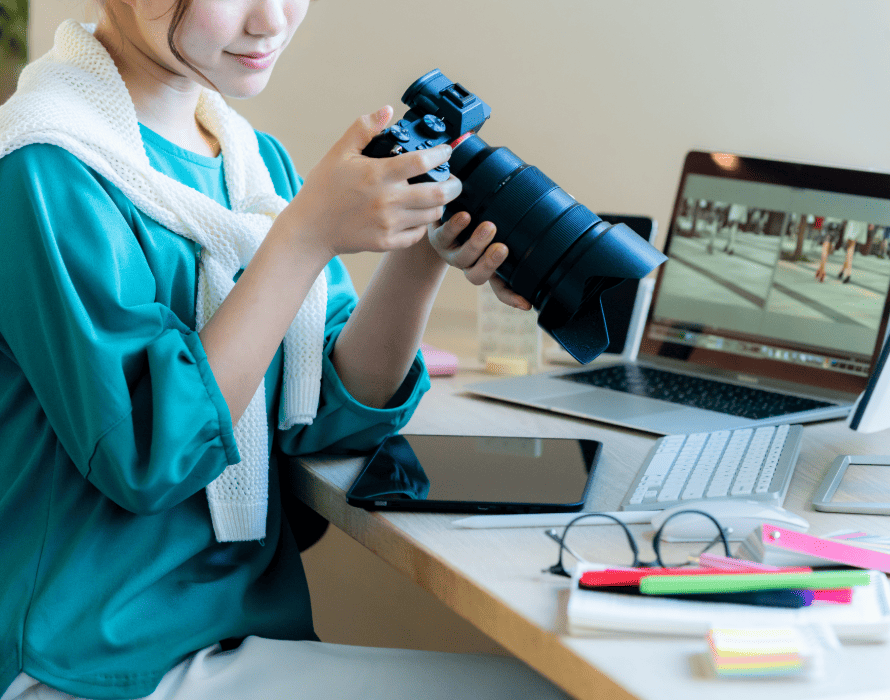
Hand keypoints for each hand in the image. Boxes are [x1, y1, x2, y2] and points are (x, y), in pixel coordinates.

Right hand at [287, 106, 461, 257]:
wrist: (309, 229)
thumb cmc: (323, 189)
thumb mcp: (339, 152)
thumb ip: (364, 129)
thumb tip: (387, 110)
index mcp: (377, 174)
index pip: (422, 162)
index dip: (441, 154)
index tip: (446, 151)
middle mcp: (387, 200)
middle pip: (438, 194)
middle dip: (454, 185)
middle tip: (453, 180)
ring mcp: (388, 224)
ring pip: (431, 215)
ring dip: (440, 205)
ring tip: (437, 197)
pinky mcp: (386, 242)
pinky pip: (417, 235)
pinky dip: (423, 225)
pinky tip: (418, 216)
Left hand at [429, 211, 531, 309]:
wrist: (443, 206)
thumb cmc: (480, 210)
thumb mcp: (504, 217)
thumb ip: (531, 215)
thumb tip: (571, 201)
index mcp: (488, 265)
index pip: (502, 287)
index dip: (513, 298)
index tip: (527, 303)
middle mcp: (470, 263)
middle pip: (478, 276)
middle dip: (491, 264)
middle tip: (503, 249)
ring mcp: (453, 252)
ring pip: (463, 258)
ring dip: (476, 244)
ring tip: (488, 227)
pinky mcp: (437, 237)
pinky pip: (445, 235)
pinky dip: (455, 226)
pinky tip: (464, 216)